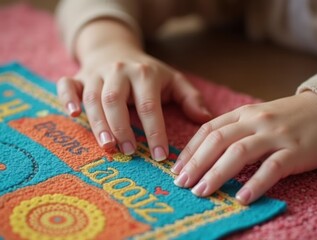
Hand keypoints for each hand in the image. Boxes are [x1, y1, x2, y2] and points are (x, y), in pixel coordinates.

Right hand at [57, 43, 210, 160]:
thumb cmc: (148, 73)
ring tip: (107, 146)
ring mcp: (96, 74)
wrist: (117, 50)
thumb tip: (205, 119)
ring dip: (98, 123)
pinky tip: (73, 114)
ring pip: (93, 98)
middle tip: (129, 153)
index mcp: (144, 74)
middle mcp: (118, 71)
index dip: (155, 132)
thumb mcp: (173, 80)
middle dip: (122, 128)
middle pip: (115, 100)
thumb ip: (190, 98)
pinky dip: (66, 99)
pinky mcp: (79, 77)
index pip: (149, 106)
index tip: (160, 157)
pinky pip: (67, 85)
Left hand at [171, 91, 316, 203]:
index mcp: (241, 114)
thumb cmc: (282, 117)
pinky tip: (241, 197)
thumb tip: (204, 151)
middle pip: (218, 141)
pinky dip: (255, 183)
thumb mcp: (254, 117)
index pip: (208, 130)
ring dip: (217, 174)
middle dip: (196, 163)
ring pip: (239, 152)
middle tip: (182, 183)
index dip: (190, 150)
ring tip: (201, 191)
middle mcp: (254, 121)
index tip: (176, 168)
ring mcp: (274, 135)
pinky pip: (272, 167)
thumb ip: (232, 130)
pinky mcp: (295, 150)